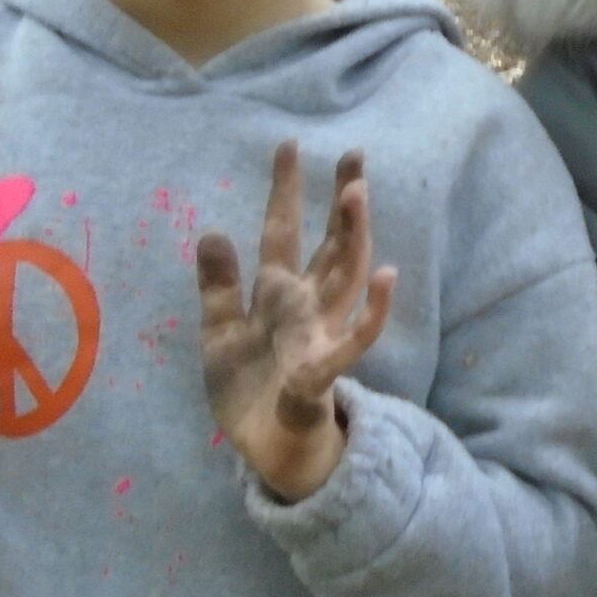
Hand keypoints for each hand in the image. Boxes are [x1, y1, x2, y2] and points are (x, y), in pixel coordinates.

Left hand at [196, 142, 395, 502]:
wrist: (265, 450)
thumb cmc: (246, 389)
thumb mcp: (218, 334)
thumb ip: (219, 286)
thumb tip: (212, 230)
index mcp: (277, 295)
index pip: (282, 233)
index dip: (285, 191)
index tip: (290, 145)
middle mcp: (306, 307)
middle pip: (329, 245)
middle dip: (341, 203)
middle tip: (354, 157)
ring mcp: (319, 334)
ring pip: (345, 278)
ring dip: (353, 237)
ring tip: (357, 195)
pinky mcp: (323, 370)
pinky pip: (354, 339)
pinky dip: (372, 311)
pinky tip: (385, 279)